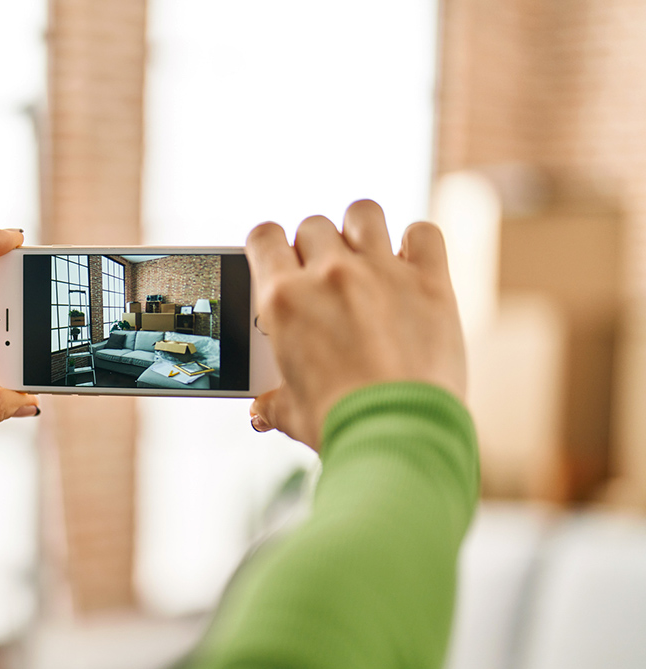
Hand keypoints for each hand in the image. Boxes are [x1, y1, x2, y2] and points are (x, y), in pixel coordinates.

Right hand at [246, 200, 465, 449]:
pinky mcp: (429, 281)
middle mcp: (329, 274)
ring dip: (360, 230)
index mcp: (283, 299)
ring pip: (363, 213)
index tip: (279, 260)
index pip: (264, 236)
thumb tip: (263, 410)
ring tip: (365, 256)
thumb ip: (273, 400)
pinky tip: (412, 263)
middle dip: (315, 247)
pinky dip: (417, 243)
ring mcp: (381, 272)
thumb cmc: (337, 424)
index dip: (269, 245)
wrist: (395, 433)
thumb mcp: (291, 412)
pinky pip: (423, 233)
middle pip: (313, 226)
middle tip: (324, 278)